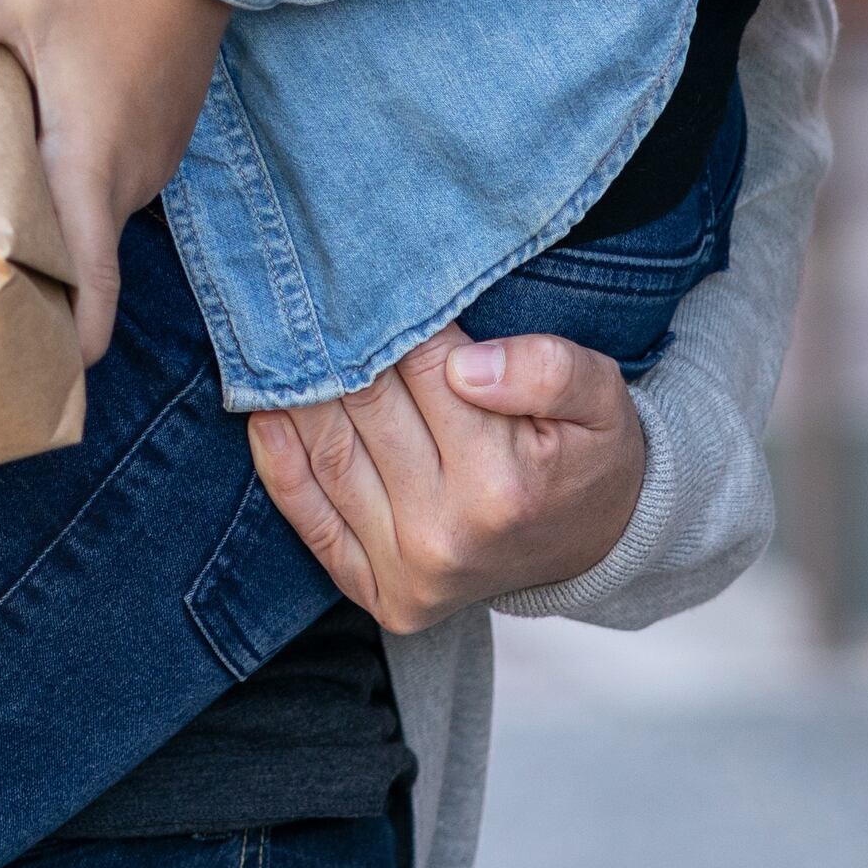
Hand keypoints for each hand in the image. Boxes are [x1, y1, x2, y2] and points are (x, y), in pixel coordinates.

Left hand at [0, 0, 233, 362]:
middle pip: (84, 263)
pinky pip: (108, 193)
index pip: (93, 280)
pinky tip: (36, 170)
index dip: (76, 339)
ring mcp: (147, 167)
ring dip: (56, 236)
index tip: (50, 382)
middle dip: (43, 291)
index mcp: (88, 166)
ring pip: (93, 225)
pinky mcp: (155, 147)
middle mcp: (124, 182)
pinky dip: (76, 199)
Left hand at [247, 327, 647, 634]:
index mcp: (500, 481)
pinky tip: (266, 415)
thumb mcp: (602, 397)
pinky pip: (311, 522)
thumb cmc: (589, 455)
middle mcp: (445, 532)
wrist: (595, 544)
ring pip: (328, 454)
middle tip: (312, 288)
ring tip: (285, 338)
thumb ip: (548, 369)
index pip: (419, 365)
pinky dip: (281, 465)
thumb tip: (465, 366)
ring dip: (298, 393)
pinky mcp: (380, 592)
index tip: (368, 275)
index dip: (393, 313)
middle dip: (339, 343)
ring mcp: (407, 570)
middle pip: (364, 405)